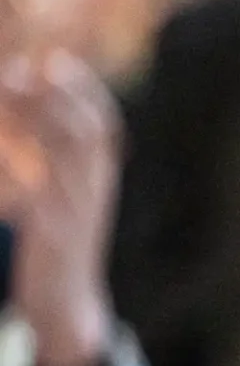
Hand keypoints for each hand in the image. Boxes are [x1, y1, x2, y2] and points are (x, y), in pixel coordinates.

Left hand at [0, 21, 120, 365]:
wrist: (67, 303)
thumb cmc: (59, 246)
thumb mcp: (68, 200)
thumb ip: (59, 164)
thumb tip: (36, 117)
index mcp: (99, 182)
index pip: (104, 125)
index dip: (83, 90)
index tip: (56, 63)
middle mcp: (93, 192)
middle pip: (87, 132)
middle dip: (60, 96)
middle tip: (29, 69)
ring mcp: (75, 211)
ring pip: (64, 152)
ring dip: (36, 118)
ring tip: (10, 89)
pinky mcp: (50, 232)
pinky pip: (36, 189)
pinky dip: (18, 162)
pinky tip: (3, 147)